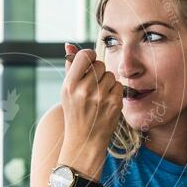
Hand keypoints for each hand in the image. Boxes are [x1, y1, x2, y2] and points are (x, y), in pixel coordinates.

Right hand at [60, 43, 122, 167]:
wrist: (84, 142)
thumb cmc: (75, 114)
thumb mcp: (67, 91)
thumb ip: (70, 67)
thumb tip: (69, 45)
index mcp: (70, 85)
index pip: (85, 55)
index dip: (89, 57)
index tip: (89, 64)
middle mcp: (84, 90)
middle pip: (99, 64)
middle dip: (98, 72)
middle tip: (93, 85)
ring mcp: (100, 97)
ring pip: (110, 75)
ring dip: (107, 82)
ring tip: (98, 96)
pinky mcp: (114, 103)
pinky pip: (119, 86)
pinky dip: (114, 92)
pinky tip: (106, 102)